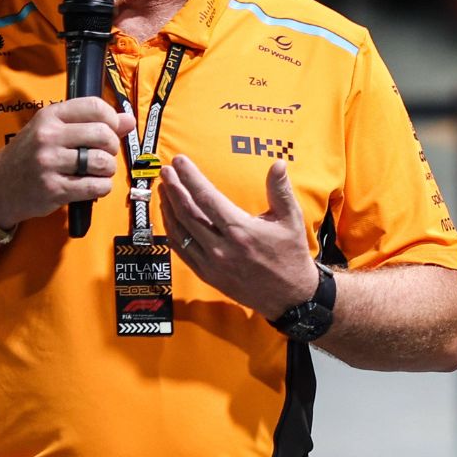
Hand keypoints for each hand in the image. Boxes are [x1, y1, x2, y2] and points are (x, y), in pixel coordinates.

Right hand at [0, 97, 134, 227]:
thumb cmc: (30, 156)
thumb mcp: (54, 131)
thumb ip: (91, 123)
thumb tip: (129, 120)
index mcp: (50, 116)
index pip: (95, 106)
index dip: (112, 118)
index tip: (111, 130)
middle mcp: (48, 136)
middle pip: (103, 135)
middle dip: (111, 147)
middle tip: (102, 155)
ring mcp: (49, 163)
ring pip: (103, 162)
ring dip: (107, 170)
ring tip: (95, 171)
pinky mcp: (53, 189)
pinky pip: (96, 186)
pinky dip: (102, 187)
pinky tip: (90, 186)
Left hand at [158, 156, 317, 318]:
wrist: (289, 295)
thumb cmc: (291, 254)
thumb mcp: (292, 219)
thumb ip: (280, 190)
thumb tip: (278, 164)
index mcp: (241, 230)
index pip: (207, 198)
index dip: (191, 178)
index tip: (180, 161)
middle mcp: (222, 247)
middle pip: (187, 213)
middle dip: (174, 188)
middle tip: (166, 171)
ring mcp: (211, 263)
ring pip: (180, 231)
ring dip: (168, 207)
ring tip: (164, 188)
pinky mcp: (206, 274)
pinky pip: (181, 249)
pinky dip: (171, 230)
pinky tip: (168, 216)